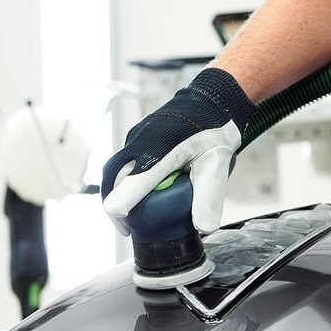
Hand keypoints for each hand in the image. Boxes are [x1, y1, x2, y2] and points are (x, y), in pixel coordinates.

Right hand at [102, 67, 254, 234]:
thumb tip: (203, 228)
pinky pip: (124, 161)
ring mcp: (137, 137)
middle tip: (127, 227)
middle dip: (115, 206)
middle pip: (113, 180)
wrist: (212, 100)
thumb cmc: (214, 131)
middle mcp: (140, 142)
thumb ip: (209, 196)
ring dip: (119, 193)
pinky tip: (140, 191)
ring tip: (131, 214)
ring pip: (115, 170)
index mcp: (158, 151)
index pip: (127, 188)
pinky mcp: (138, 136)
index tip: (130, 230)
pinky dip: (126, 180)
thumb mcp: (217, 165)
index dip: (122, 213)